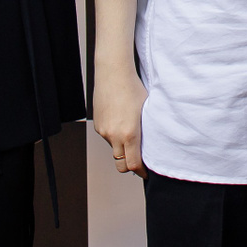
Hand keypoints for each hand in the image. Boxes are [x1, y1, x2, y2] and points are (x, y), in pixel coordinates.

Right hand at [93, 62, 148, 177]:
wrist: (113, 73)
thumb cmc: (133, 88)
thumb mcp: (146, 111)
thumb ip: (146, 130)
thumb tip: (150, 144)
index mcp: (129, 133)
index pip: (133, 164)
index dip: (140, 171)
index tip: (146, 172)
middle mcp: (113, 135)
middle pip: (120, 164)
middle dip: (129, 166)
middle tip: (139, 161)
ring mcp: (103, 131)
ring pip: (114, 149)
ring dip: (122, 147)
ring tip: (130, 131)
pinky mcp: (97, 125)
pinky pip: (107, 137)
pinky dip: (114, 136)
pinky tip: (120, 121)